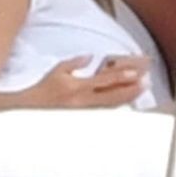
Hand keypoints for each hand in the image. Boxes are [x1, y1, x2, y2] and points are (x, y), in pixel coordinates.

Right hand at [22, 55, 146, 108]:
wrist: (29, 111)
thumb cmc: (42, 90)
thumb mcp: (56, 71)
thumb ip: (75, 63)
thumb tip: (90, 58)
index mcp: (77, 86)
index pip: (103, 80)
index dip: (121, 76)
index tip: (135, 72)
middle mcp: (82, 101)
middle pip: (112, 95)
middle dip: (130, 88)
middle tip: (146, 82)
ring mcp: (84, 112)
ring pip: (110, 105)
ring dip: (127, 97)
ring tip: (141, 90)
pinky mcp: (83, 118)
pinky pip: (103, 112)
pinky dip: (116, 105)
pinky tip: (126, 101)